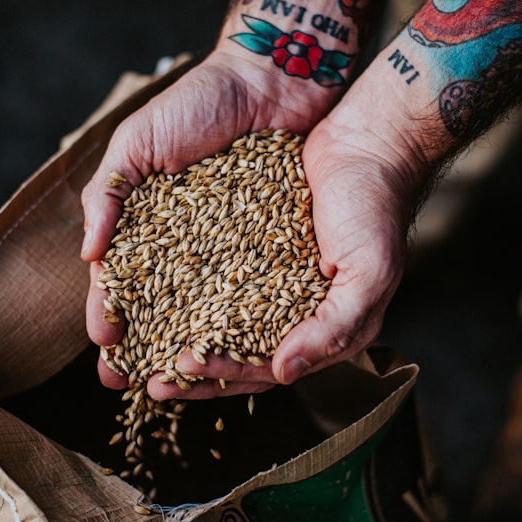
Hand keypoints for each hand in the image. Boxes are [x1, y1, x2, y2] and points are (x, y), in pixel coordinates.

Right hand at [80, 48, 340, 389]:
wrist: (272, 77)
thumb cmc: (199, 102)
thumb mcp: (139, 141)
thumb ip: (108, 192)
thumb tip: (88, 253)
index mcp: (147, 221)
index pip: (120, 279)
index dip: (108, 313)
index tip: (105, 347)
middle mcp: (186, 242)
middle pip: (160, 306)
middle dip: (143, 346)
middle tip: (131, 384)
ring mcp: (229, 246)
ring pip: (206, 308)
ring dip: (189, 345)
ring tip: (179, 380)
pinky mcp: (271, 243)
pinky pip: (255, 289)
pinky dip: (243, 319)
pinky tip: (237, 348)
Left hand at [148, 92, 427, 399]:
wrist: (365, 143)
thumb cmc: (376, 208)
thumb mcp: (369, 274)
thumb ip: (333, 329)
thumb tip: (285, 372)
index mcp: (326, 329)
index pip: (269, 369)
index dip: (226, 374)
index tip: (183, 368)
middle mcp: (295, 311)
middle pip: (238, 353)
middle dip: (195, 370)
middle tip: (149, 378)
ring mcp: (272, 279)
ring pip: (221, 320)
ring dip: (184, 335)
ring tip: (145, 345)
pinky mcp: (254, 247)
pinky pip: (216, 276)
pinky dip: (189, 289)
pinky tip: (159, 292)